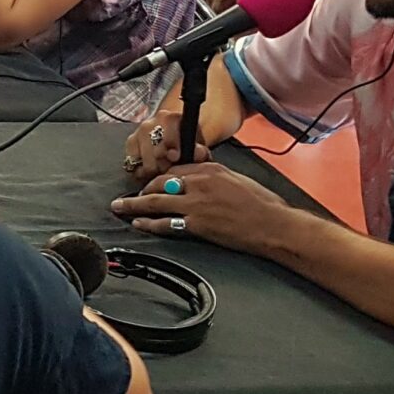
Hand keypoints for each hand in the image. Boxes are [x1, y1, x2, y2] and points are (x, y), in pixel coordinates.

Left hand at [111, 161, 292, 255]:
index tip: (150, 184)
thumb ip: (213, 178)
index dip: (158, 178)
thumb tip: (199, 182)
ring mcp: (196, 203)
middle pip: (160, 183)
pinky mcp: (197, 224)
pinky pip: (166, 223)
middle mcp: (199, 182)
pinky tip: (139, 223)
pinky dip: (149, 223)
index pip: (175, 169)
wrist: (273, 224)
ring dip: (134, 205)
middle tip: (128, 196)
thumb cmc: (262, 204)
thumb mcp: (236, 179)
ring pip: (156, 202)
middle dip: (141, 190)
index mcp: (209, 168)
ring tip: (120, 207)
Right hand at [120, 110, 203, 183]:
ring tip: (161, 170)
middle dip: (163, 164)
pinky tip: (151, 168)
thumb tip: (198, 153)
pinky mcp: (130, 142)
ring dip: (152, 169)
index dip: (172, 148)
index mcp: (172, 118)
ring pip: (143, 159)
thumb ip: (200, 151)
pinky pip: (132, 163)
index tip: (175, 158)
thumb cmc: (186, 143)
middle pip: (154, 150)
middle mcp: (152, 121)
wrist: (173, 137)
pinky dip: (141, 170)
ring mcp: (139, 131)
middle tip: (169, 169)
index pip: (168, 134)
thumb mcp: (198, 146)